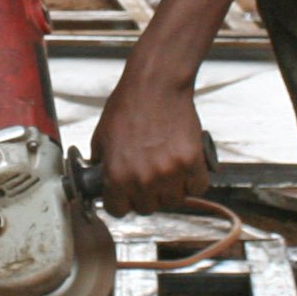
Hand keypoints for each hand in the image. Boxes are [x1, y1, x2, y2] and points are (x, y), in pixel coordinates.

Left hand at [88, 72, 209, 214]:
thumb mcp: (102, 136)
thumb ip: (101, 162)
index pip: (118, 210)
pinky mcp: (191, 163)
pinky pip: (196, 187)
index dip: (121, 202)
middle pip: (147, 208)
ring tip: (168, 170)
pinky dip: (193, 180)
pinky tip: (185, 167)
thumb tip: (99, 176)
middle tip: (149, 178)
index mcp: (116, 176)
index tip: (126, 196)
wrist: (155, 85)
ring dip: (171, 190)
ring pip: (174, 200)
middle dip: (146, 195)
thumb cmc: (129, 105)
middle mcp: (142, 180)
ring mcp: (169, 173)